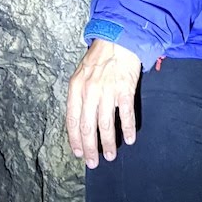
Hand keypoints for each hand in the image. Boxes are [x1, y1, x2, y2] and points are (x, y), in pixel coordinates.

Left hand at [66, 39, 141, 168]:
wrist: (118, 39)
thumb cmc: (99, 58)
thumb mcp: (81, 74)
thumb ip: (79, 95)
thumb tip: (79, 120)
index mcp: (76, 88)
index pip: (72, 120)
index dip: (75, 139)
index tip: (79, 153)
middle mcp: (89, 91)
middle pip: (87, 127)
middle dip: (90, 148)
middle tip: (93, 162)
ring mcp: (107, 90)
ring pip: (106, 124)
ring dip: (108, 143)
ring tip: (110, 155)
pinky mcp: (124, 89)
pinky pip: (125, 114)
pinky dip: (127, 128)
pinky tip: (130, 138)